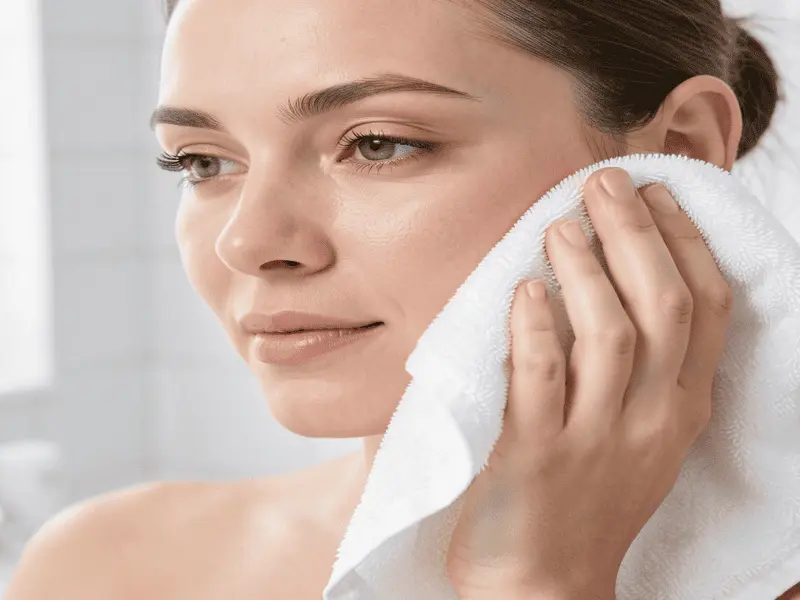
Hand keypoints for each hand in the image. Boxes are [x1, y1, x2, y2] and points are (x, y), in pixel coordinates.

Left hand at [445, 167, 734, 599]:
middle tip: (603, 183)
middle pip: (664, 307)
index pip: (707, 309)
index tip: (658, 194)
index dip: (685, 242)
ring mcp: (595, 440)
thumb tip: (609, 276)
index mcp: (681, 409)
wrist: (542, 583)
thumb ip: (639, 370)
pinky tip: (523, 290)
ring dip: (586, 270)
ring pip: (610, 335)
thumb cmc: (586, 496)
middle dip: (637, 234)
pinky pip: (542, 376)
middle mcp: (650, 421)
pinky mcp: (536, 457)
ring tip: (559, 226)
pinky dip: (535, 325)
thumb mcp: (636, 434)